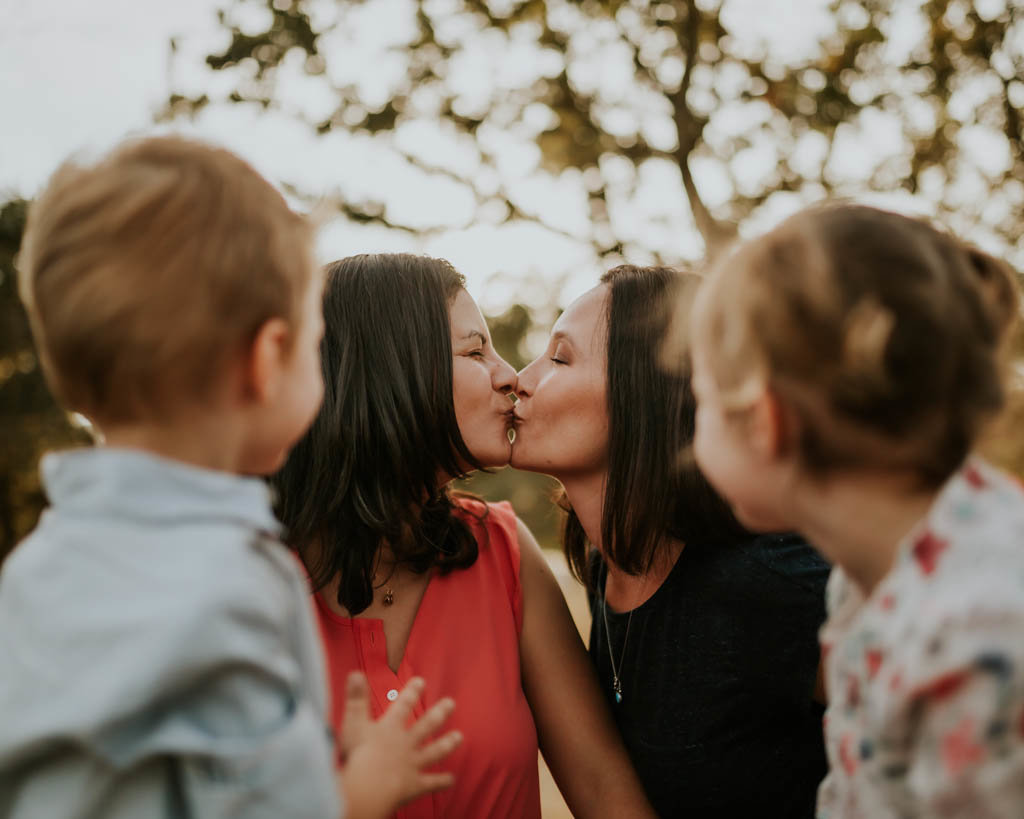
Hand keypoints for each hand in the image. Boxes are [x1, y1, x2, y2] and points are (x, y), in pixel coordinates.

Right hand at [337, 673, 460, 818]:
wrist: (369, 786)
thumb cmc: (358, 755)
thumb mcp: (353, 723)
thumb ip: (356, 699)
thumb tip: (356, 673)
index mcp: (390, 728)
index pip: (402, 706)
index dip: (411, 692)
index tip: (421, 681)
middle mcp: (405, 744)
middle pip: (426, 726)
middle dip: (439, 714)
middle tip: (451, 703)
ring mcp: (412, 764)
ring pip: (434, 752)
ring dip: (447, 744)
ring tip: (459, 737)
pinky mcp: (414, 785)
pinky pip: (431, 783)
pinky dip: (441, 782)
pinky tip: (451, 780)